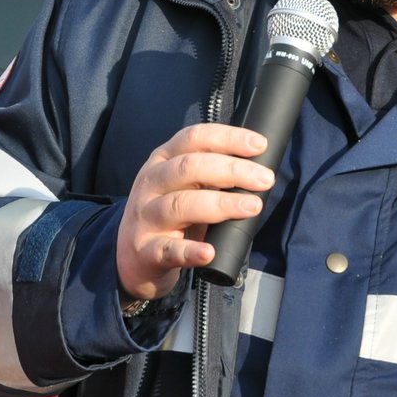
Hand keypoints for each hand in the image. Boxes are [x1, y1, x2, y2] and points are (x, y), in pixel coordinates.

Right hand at [116, 124, 272, 301]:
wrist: (131, 258)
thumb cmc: (169, 215)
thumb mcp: (184, 186)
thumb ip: (213, 175)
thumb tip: (259, 171)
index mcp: (163, 160)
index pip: (194, 138)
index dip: (228, 138)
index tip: (259, 145)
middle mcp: (151, 183)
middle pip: (189, 168)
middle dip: (232, 170)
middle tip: (265, 179)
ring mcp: (145, 217)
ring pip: (180, 205)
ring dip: (220, 205)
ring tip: (251, 207)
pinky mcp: (145, 251)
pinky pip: (168, 250)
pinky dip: (189, 251)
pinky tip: (209, 251)